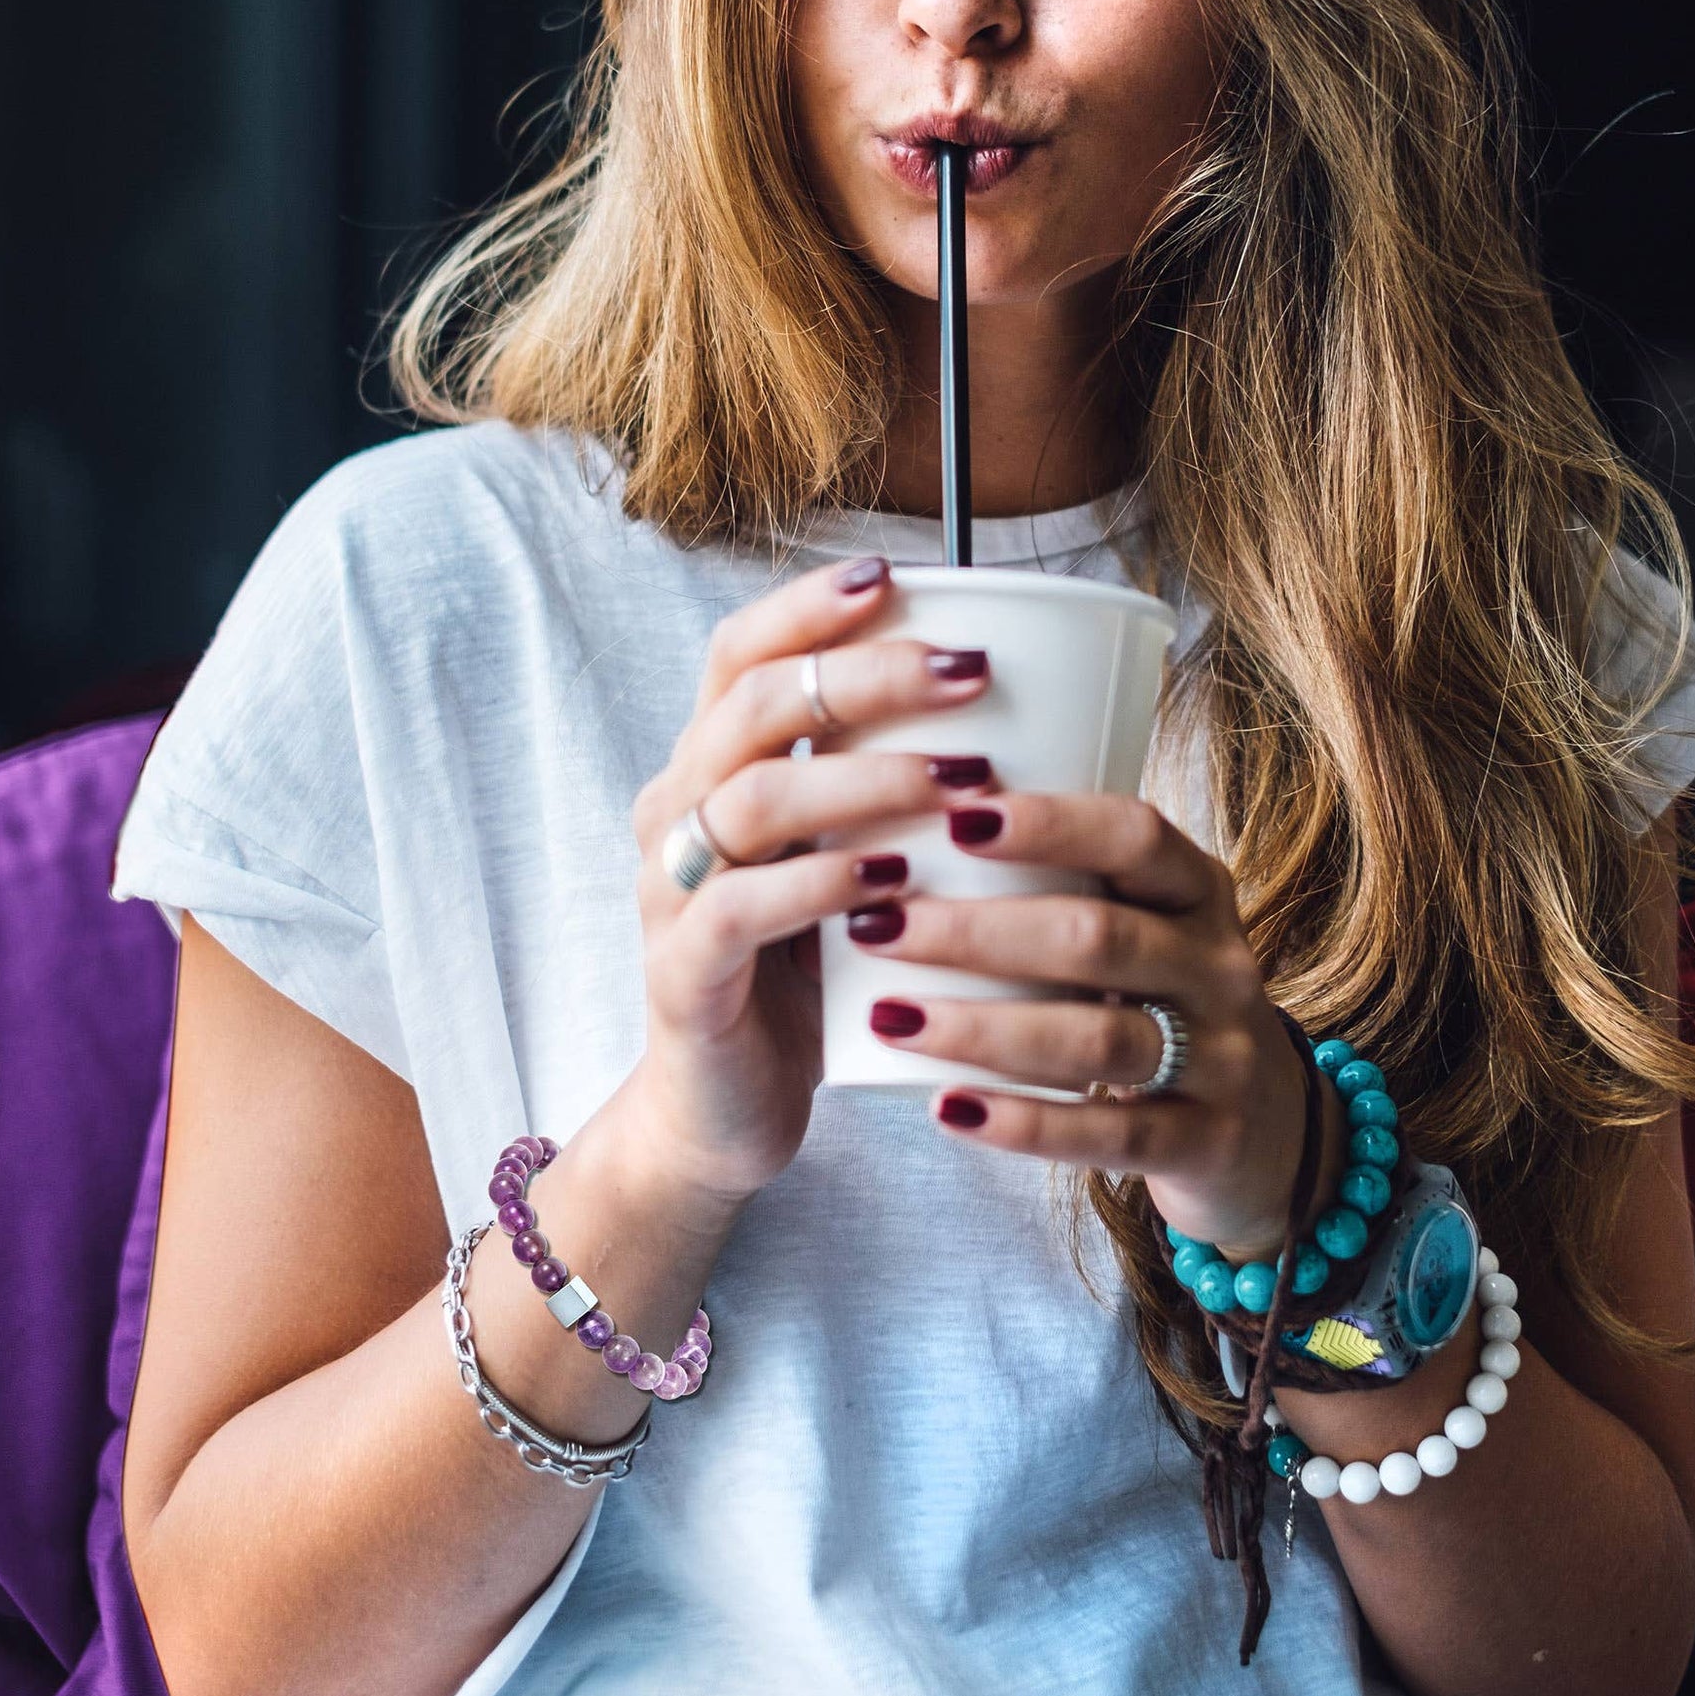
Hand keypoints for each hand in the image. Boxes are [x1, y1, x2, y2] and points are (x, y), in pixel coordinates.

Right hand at [623, 555, 1001, 1209]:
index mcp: (711, 771)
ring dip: (862, 779)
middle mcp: (675, 815)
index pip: (741, 655)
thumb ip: (889, 789)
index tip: (897, 578)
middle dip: (867, 677)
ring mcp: (669, 895)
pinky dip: (816, 885)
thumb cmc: (808, 975)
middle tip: (970, 673)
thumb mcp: (847, 862)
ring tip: (959, 775)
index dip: (809, 606)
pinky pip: (738, 909)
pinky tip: (889, 877)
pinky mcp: (681, 976)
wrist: (725, 1117)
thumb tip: (1025, 710)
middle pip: (752, 707)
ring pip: (750, 801)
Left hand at [856, 792, 1338, 1258]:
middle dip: (977, 930)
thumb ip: (1062, 885)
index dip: (1048, 823)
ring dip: (983, 1028)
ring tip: (891, 1018)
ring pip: (1097, 1038)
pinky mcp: (1204, 1143)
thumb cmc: (1158, 1001)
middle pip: (1097, 937)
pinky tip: (950, 1109)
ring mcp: (1220, 1058)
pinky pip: (1108, 1135)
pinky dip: (1024, 1124)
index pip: (1134, 836)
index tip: (953, 816)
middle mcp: (1219, 966)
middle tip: (877, 925)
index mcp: (1198, 890)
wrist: (1268, 1129)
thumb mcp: (1145, 927)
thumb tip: (897, 837)